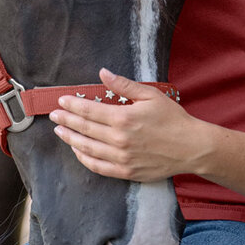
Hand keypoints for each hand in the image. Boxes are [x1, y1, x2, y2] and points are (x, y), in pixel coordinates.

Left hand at [51, 69, 210, 182]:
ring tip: (60, 131)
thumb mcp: (150, 95)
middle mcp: (119, 140)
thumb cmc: (173, 119)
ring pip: (87, 149)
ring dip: (70, 139)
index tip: (61, 101)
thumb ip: (124, 85)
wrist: (191, 147)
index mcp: (123, 118)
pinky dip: (84, 158)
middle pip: (84, 129)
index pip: (89, 111)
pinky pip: (98, 167)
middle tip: (54, 115)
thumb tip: (103, 73)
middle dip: (66, 120)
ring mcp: (121, 158)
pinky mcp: (126, 172)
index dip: (72, 105)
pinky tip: (77, 151)